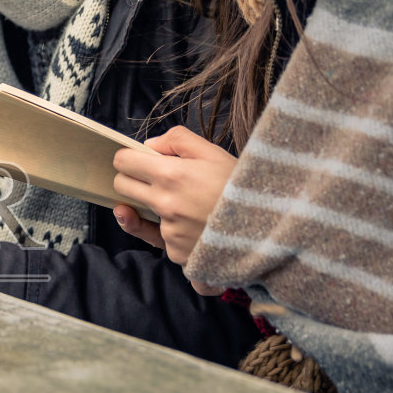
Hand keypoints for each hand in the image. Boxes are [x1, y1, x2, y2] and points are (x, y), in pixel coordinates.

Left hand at [113, 127, 235, 266]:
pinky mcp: (177, 253)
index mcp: (170, 175)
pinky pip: (165, 240)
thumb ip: (177, 139)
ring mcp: (169, 232)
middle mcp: (164, 204)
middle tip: (158, 180)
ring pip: (146, 215)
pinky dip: (176, 234)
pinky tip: (199, 227)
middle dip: (133, 181)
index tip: (139, 161)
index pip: (123, 163)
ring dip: (159, 209)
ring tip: (194, 206)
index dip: (129, 159)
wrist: (269, 227)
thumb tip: (150, 146)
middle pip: (123, 189)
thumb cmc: (242, 186)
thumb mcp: (214, 152)